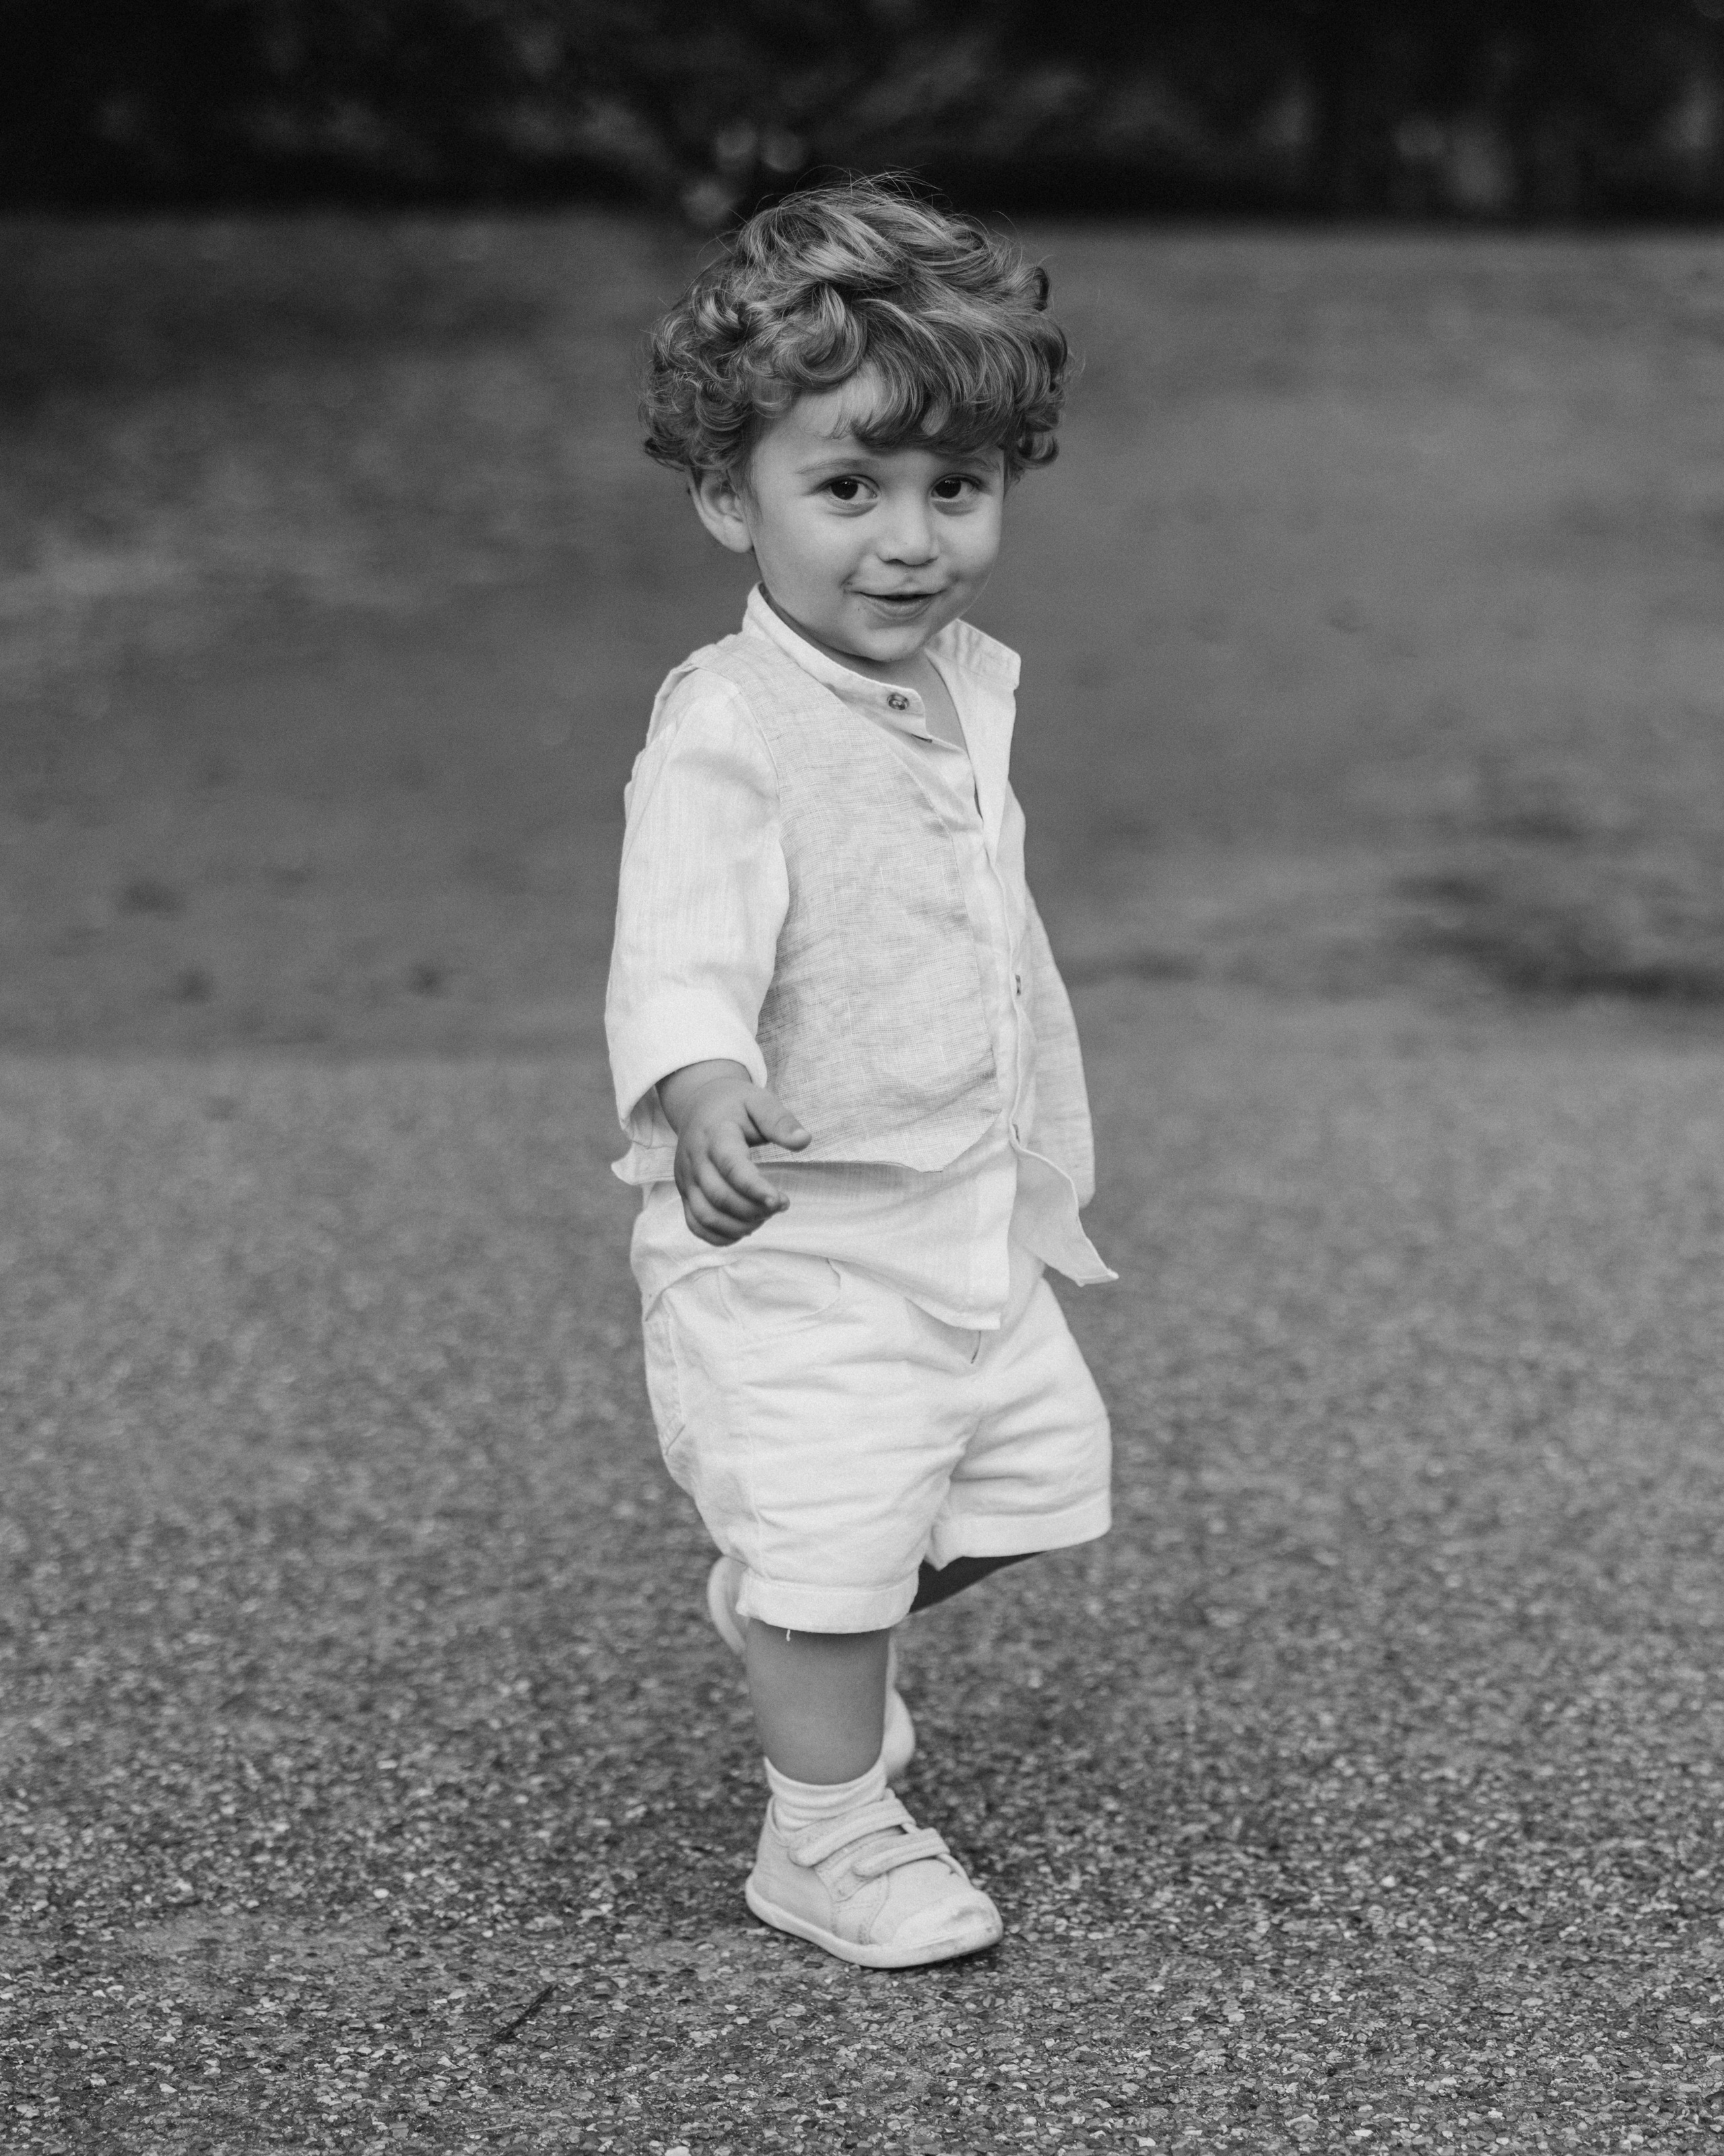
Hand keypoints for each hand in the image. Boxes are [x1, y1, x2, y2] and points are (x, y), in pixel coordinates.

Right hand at [660, 1062, 810, 1245]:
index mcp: (715, 1134)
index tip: (780, 1201)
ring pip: (705, 1215)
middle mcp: (696, 1159)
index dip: (755, 1188)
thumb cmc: (735, 1105)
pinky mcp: (685, 1192)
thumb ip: (780, 1121)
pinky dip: (719, 1235)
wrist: (698, 1104)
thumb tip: (803, 1140)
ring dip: (738, 1225)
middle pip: (719, 1196)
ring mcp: (686, 1178)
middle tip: (780, 1205)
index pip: (731, 1166)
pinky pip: (695, 1224)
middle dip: (753, 1209)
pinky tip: (745, 1228)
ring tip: (764, 1217)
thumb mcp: (759, 1101)